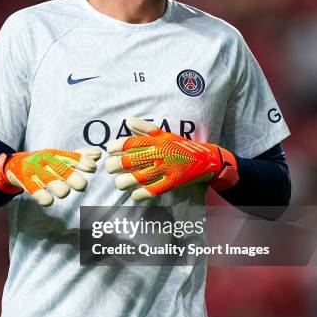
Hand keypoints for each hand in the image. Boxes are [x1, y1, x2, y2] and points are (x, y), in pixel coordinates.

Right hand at [0, 147, 101, 205]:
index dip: (82, 161)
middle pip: (60, 168)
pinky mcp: (26, 182)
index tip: (92, 167)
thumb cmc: (44, 162)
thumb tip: (99, 154)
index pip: (71, 156)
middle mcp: (46, 161)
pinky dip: (41, 196)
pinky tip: (48, 201)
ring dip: (57, 186)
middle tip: (81, 185)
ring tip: (64, 192)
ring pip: (48, 179)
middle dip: (72, 176)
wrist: (15, 164)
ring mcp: (35, 171)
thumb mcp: (60, 157)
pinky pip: (34, 190)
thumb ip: (79, 156)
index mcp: (56, 155)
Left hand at [105, 118, 237, 200]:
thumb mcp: (165, 134)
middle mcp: (161, 154)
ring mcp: (167, 169)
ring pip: (139, 177)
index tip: (109, 150)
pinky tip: (134, 194)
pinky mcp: (173, 183)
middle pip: (131, 161)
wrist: (206, 159)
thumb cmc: (181, 146)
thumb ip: (145, 129)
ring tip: (120, 183)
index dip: (116, 146)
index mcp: (157, 141)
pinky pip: (153, 191)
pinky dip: (140, 194)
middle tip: (110, 168)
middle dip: (115, 165)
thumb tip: (127, 121)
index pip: (132, 142)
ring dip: (125, 182)